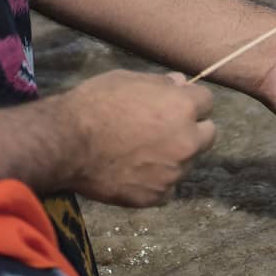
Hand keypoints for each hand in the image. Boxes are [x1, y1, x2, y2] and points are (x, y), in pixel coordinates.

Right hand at [58, 70, 215, 205]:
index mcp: (183, 108)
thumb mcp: (128, 80)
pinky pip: (168, 188)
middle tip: (163, 131)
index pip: (207, 102)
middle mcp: (187, 141)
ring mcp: (174, 172)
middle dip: (192, 130)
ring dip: (174, 157)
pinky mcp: (157, 196)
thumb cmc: (94, 104)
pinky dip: (157, 182)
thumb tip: (180, 83)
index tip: (174, 105)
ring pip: (187, 163)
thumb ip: (161, 84)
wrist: (66, 143)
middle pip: (208, 135)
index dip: (190, 102)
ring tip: (141, 153)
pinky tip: (134, 172)